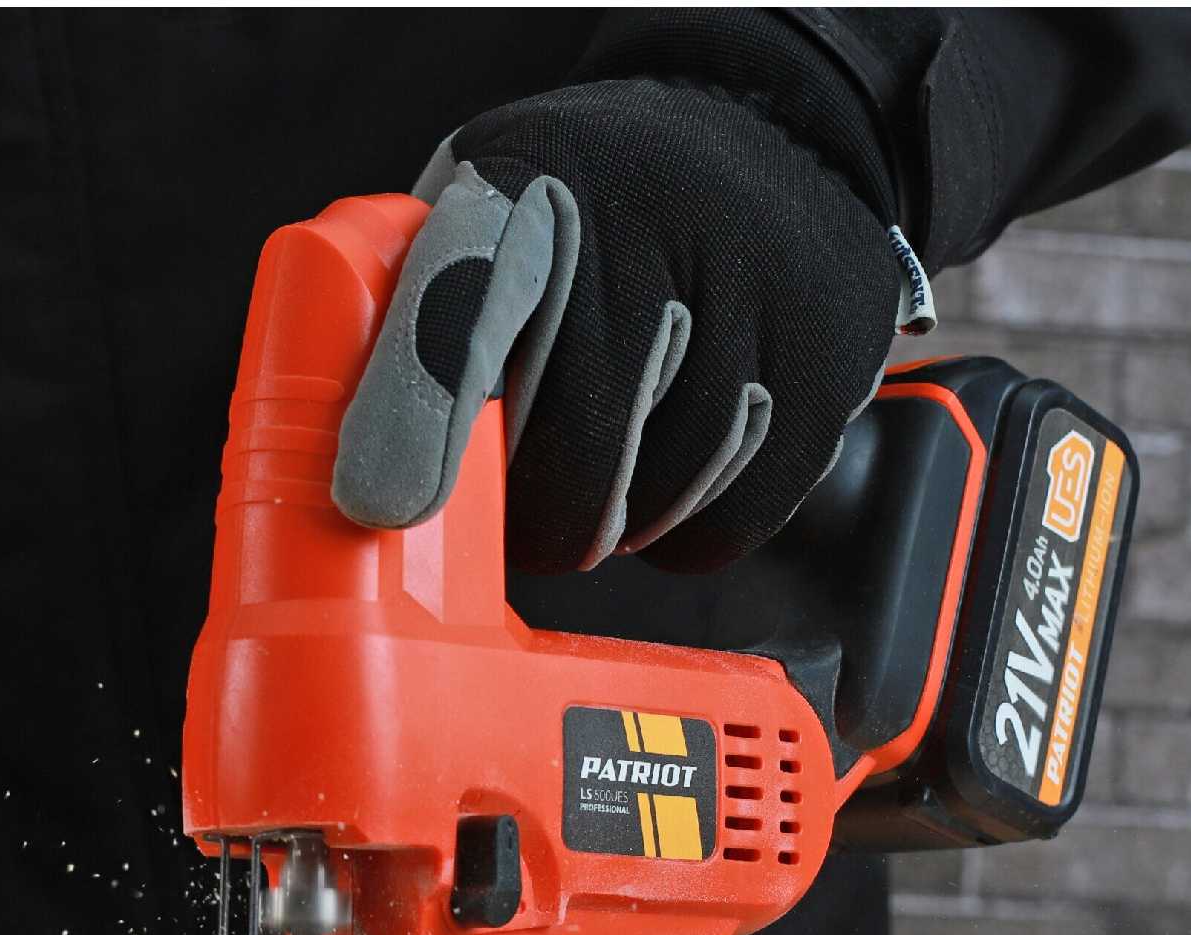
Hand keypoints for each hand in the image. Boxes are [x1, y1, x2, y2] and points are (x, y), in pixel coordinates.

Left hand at [333, 77, 903, 573]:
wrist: (777, 142)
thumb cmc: (599, 212)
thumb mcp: (492, 210)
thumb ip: (421, 315)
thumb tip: (365, 477)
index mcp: (532, 182)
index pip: (462, 297)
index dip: (419, 408)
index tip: (384, 506)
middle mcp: (647, 224)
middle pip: (569, 455)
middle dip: (537, 518)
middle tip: (529, 508)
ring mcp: (751, 295)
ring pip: (650, 504)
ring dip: (614, 522)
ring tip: (618, 452)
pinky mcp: (825, 365)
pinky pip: (725, 524)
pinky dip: (683, 535)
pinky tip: (677, 473)